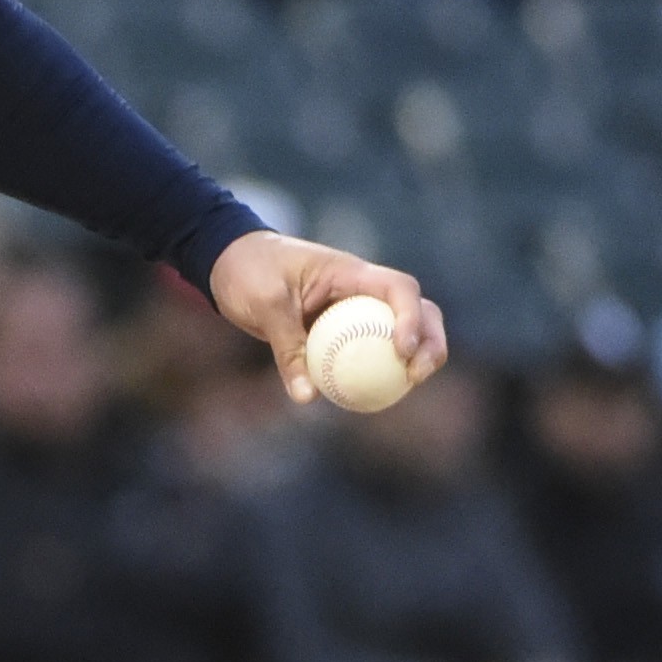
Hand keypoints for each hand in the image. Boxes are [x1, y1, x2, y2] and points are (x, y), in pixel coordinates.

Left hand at [206, 231, 450, 407]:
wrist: (230, 261)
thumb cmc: (248, 270)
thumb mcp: (265, 305)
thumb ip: (287, 347)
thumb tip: (308, 397)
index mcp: (351, 272)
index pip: (398, 289)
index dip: (411, 319)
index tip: (402, 351)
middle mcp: (363, 290)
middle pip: (418, 310)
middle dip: (430, 342)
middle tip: (417, 376)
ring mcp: (356, 309)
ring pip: (400, 332)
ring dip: (415, 358)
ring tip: (407, 388)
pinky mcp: (342, 330)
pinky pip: (367, 352)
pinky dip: (377, 372)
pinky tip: (375, 399)